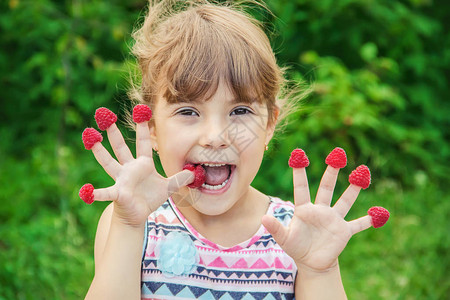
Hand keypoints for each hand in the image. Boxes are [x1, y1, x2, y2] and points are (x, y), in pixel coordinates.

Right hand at [79, 106, 193, 226]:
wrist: (136, 215)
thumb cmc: (149, 198)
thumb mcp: (168, 187)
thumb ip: (180, 179)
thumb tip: (195, 173)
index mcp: (142, 164)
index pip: (143, 142)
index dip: (142, 127)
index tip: (141, 111)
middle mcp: (129, 168)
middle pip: (120, 147)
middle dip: (113, 132)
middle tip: (104, 115)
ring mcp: (121, 180)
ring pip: (108, 162)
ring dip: (99, 150)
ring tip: (89, 136)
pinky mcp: (117, 193)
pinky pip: (105, 193)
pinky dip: (95, 193)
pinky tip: (86, 192)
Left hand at [262, 148, 386, 271]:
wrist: (312, 262)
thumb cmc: (296, 247)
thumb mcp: (284, 239)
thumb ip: (276, 228)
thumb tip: (263, 217)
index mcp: (304, 209)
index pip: (301, 188)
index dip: (299, 173)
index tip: (298, 156)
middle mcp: (320, 210)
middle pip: (327, 187)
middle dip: (332, 172)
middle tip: (338, 154)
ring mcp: (333, 219)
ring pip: (345, 200)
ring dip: (354, 188)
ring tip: (362, 172)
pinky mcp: (344, 231)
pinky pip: (359, 224)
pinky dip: (369, 220)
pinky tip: (380, 213)